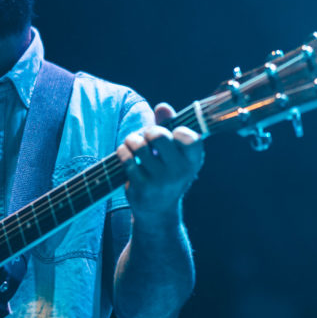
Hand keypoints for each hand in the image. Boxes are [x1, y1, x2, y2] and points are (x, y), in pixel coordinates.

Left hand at [115, 103, 204, 218]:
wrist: (158, 211)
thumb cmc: (167, 172)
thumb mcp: (175, 153)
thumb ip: (169, 126)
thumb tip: (163, 106)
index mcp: (193, 161)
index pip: (190, 138)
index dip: (178, 131)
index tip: (172, 134)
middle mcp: (179, 172)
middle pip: (159, 136)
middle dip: (149, 131)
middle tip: (148, 137)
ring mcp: (160, 181)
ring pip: (139, 145)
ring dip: (132, 139)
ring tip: (133, 143)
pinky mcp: (141, 187)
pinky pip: (126, 158)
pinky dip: (123, 151)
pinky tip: (126, 154)